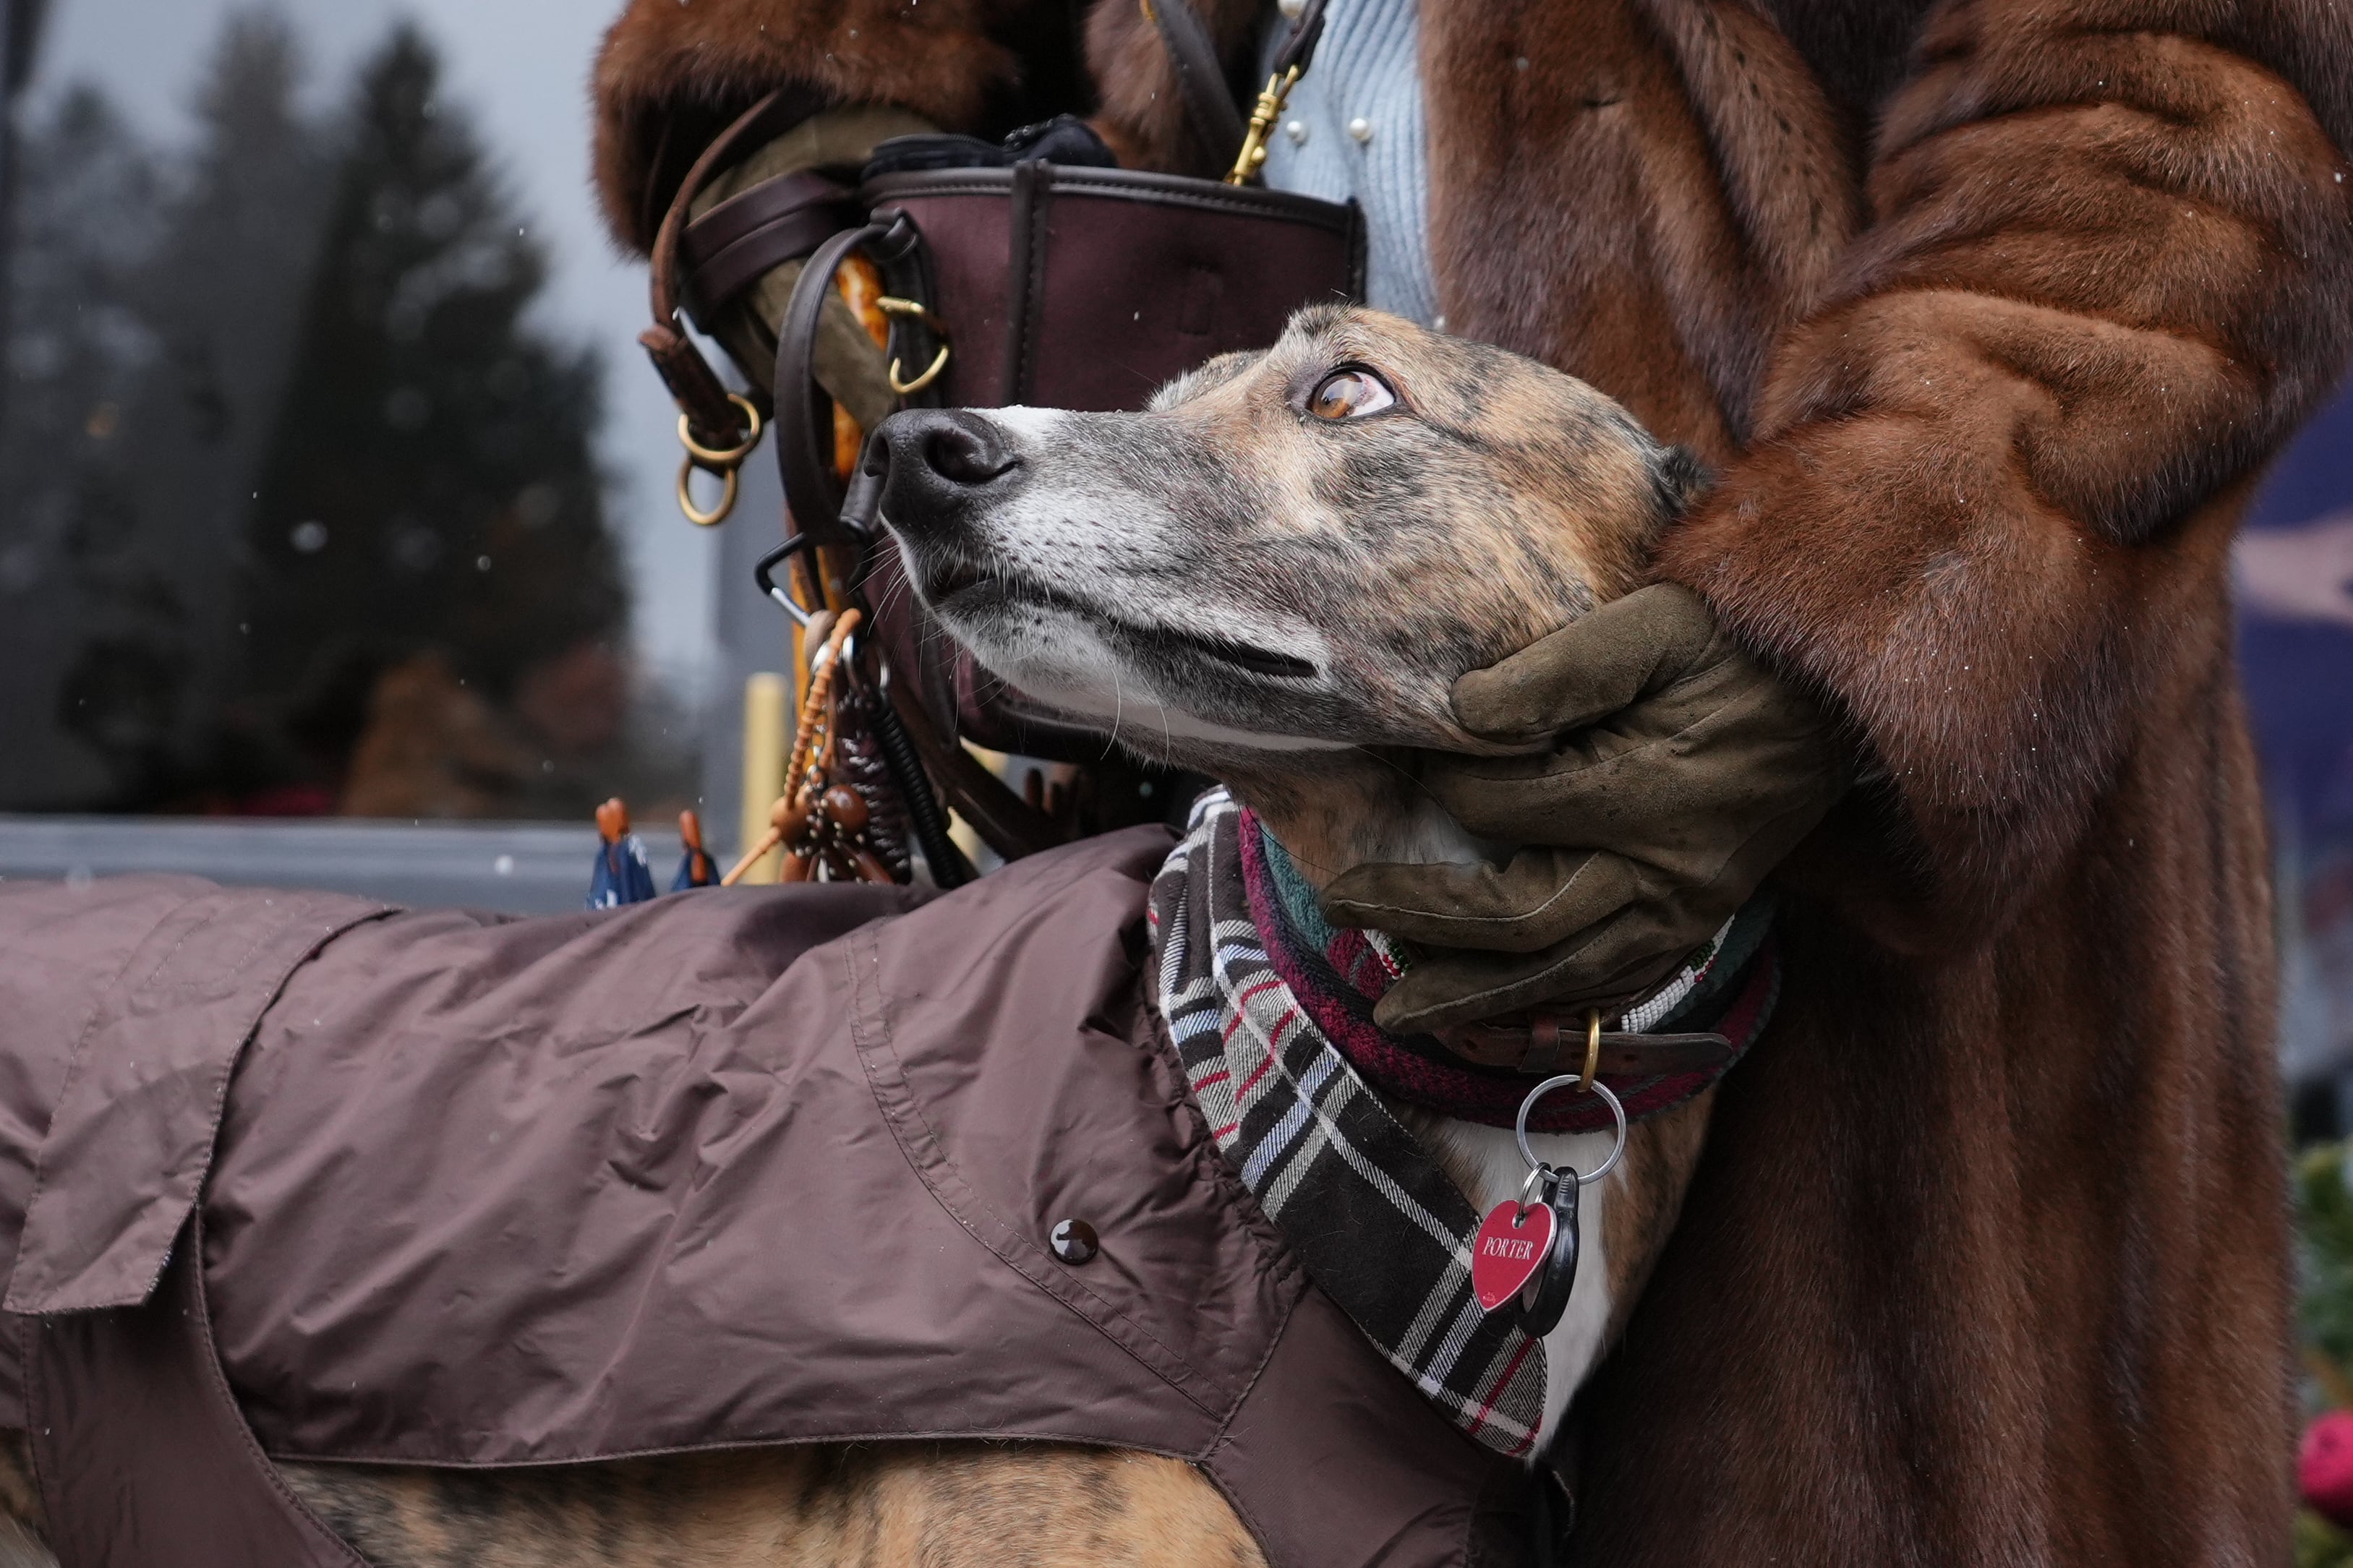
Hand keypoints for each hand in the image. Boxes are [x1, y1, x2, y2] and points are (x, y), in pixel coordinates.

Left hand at [1321, 585, 1847, 1035]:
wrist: (1839, 688)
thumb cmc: (1734, 644)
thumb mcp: (1649, 627)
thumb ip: (1556, 672)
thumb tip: (1461, 716)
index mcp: (1647, 793)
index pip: (1507, 812)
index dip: (1448, 787)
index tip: (1415, 759)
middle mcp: (1665, 872)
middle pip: (1520, 921)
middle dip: (1421, 920)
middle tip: (1340, 908)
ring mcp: (1686, 909)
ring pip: (1563, 977)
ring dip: (1474, 999)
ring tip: (1397, 1011)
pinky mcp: (1699, 922)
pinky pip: (1617, 986)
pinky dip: (1552, 1009)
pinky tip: (1497, 1018)